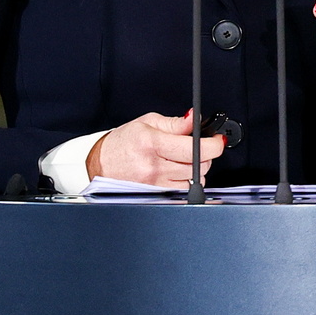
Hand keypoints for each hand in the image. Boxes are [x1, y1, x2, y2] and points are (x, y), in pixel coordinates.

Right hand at [87, 109, 225, 185]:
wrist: (98, 164)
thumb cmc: (122, 143)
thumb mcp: (148, 122)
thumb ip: (176, 123)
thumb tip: (195, 119)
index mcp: (153, 144)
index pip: (196, 149)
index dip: (214, 144)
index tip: (217, 140)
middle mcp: (154, 167)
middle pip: (200, 166)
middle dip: (206, 154)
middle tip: (197, 147)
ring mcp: (154, 184)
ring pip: (194, 180)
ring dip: (197, 169)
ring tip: (183, 159)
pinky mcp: (154, 195)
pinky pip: (182, 191)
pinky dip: (186, 181)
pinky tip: (176, 172)